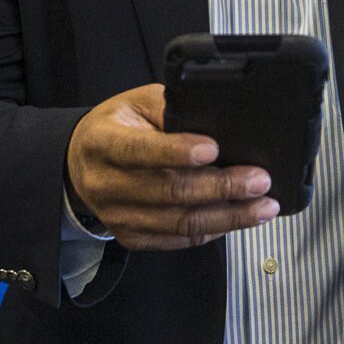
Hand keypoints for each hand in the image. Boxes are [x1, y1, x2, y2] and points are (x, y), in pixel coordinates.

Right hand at [65, 85, 278, 249]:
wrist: (80, 163)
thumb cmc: (117, 127)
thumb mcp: (136, 104)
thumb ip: (171, 110)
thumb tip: (218, 122)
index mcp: (102, 142)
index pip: (139, 151)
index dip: (177, 152)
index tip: (214, 149)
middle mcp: (106, 184)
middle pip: (169, 192)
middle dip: (221, 186)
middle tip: (258, 180)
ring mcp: (118, 216)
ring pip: (180, 223)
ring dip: (228, 216)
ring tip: (263, 206)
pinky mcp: (133, 237)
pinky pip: (180, 240)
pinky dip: (214, 230)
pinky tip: (238, 218)